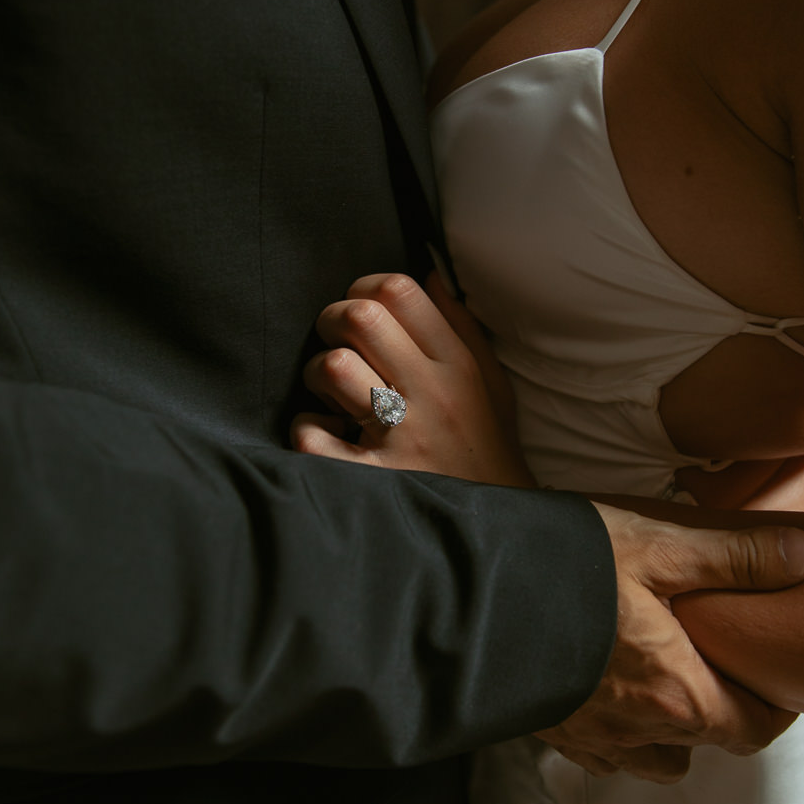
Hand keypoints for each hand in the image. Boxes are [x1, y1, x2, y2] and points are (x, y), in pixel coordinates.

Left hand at [291, 272, 534, 486]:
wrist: (493, 531)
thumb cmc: (485, 450)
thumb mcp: (490, 385)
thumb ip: (462, 327)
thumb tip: (429, 272)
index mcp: (457, 366)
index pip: (400, 289)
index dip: (365, 287)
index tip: (362, 310)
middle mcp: (431, 396)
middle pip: (360, 317)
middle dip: (333, 320)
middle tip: (338, 343)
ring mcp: (400, 438)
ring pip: (332, 368)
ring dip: (319, 375)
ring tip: (333, 393)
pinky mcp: (371, 479)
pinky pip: (312, 434)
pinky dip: (310, 432)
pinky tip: (330, 438)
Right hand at [540, 503, 803, 782]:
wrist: (466, 599)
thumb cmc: (567, 570)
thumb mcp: (658, 548)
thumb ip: (733, 557)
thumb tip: (803, 557)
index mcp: (678, 693)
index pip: (752, 729)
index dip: (775, 709)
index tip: (777, 680)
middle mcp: (640, 730)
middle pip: (707, 741)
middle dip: (723, 709)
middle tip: (720, 663)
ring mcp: (593, 737)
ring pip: (656, 760)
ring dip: (672, 732)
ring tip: (668, 684)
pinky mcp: (553, 733)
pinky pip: (604, 757)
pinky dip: (620, 737)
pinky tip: (611, 695)